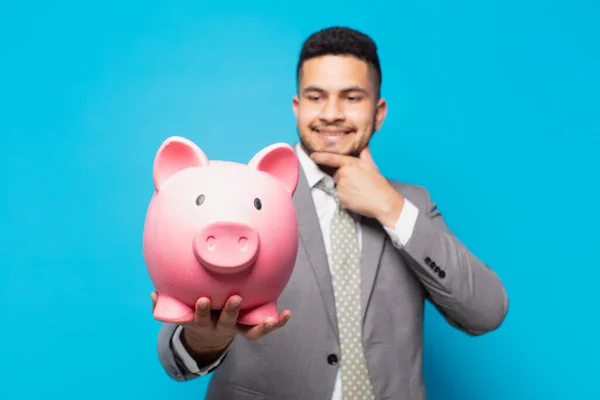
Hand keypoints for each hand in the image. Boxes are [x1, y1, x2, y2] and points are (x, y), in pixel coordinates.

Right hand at [151, 291, 290, 355]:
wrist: (209, 335)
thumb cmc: (195, 315)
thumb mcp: (179, 312)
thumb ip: (164, 304)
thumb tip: (153, 294)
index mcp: (204, 323)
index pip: (201, 318)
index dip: (201, 311)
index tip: (201, 300)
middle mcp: (223, 326)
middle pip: (227, 321)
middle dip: (231, 311)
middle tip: (236, 299)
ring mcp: (238, 328)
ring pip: (250, 332)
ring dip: (260, 326)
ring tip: (270, 319)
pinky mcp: (251, 327)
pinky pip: (264, 327)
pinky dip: (277, 322)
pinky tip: (286, 313)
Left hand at [310, 147, 404, 227]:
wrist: (383, 202)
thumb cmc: (378, 184)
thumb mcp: (371, 165)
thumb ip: (364, 154)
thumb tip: (363, 145)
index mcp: (351, 164)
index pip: (332, 158)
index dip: (320, 157)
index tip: (313, 155)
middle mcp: (344, 174)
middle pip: (336, 174)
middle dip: (344, 178)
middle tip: (358, 183)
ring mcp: (341, 186)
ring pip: (338, 186)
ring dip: (345, 188)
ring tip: (359, 190)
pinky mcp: (340, 197)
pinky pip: (339, 196)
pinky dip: (345, 197)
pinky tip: (356, 197)